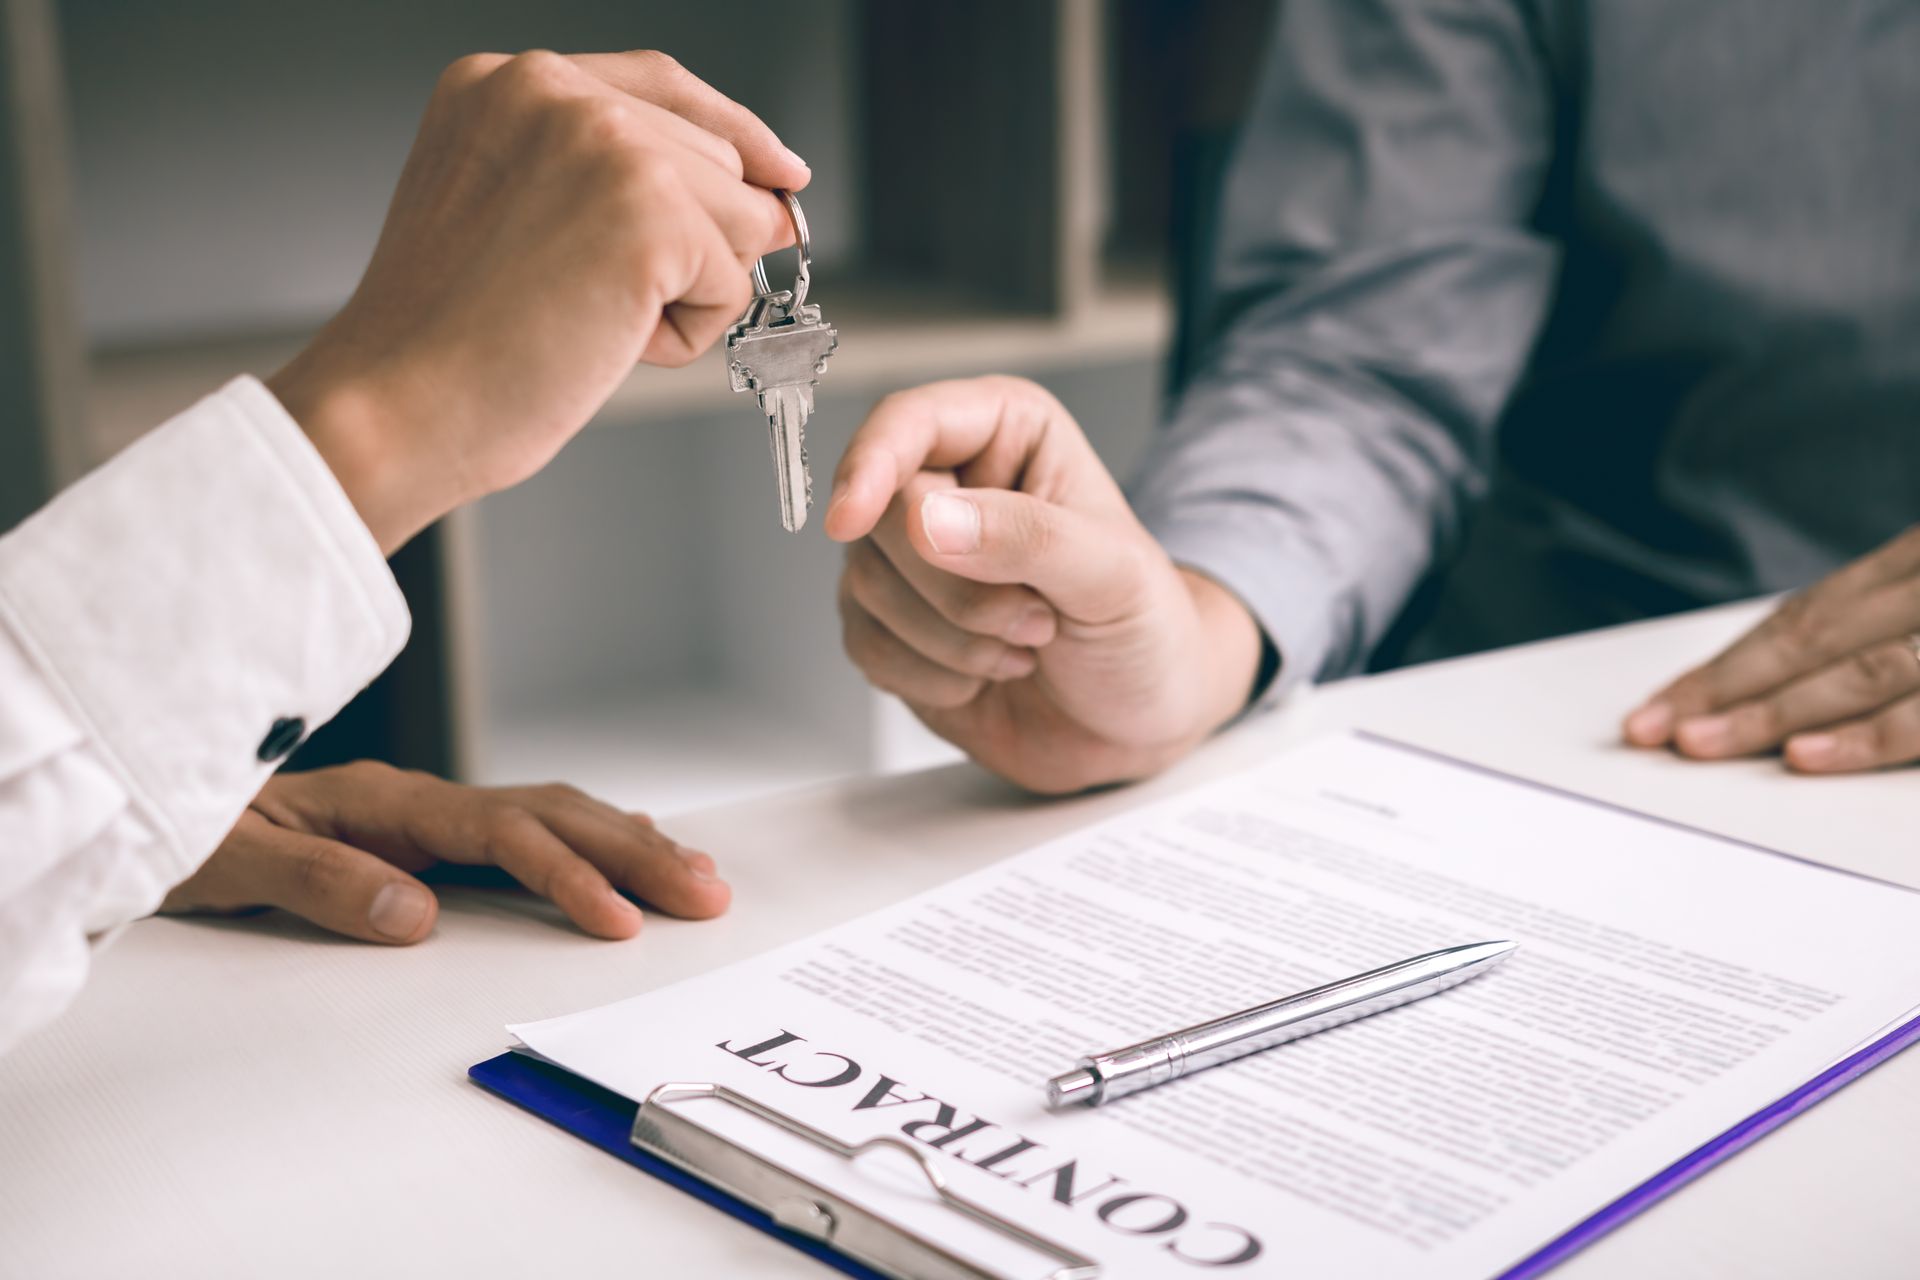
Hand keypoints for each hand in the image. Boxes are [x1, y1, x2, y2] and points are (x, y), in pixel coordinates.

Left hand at [162, 762, 729, 942]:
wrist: (158, 796)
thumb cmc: (192, 833)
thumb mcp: (232, 865)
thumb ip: (322, 885)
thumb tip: (418, 915)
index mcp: (387, 802)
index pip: (502, 833)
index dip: (568, 874)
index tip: (620, 919)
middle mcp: (423, 798)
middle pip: (554, 813)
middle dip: (637, 852)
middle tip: (707, 893)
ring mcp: (433, 811)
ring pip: (555, 812)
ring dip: (631, 841)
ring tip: (697, 875)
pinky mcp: (433, 831)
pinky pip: (536, 824)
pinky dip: (596, 837)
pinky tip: (630, 850)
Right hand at [270, 49, 807, 552]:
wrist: (393, 407)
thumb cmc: (445, 344)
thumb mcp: (519, 218)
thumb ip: (622, 181)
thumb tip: (776, 200)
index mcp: (506, 81)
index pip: (665, 85)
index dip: (733, 135)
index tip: (780, 173)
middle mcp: (553, 89)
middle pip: (717, 157)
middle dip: (689, 244)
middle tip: (579, 300)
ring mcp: (605, 142)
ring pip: (737, 219)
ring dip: (685, 292)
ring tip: (581, 319)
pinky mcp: (651, 211)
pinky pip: (731, 283)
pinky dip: (684, 335)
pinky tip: (599, 343)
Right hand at [823, 376, 1264, 793]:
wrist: (1141, 718)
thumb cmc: (1146, 628)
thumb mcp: (1114, 574)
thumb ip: (1028, 537)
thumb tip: (930, 519)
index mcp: (1007, 436)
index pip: (907, 422)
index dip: (871, 464)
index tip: (850, 516)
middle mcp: (950, 488)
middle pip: (879, 515)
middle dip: (956, 588)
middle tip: (1035, 615)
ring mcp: (913, 562)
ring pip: (866, 587)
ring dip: (955, 640)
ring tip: (1027, 642)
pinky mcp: (894, 628)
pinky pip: (867, 647)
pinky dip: (934, 677)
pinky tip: (991, 671)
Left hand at [1623, 525, 1919, 771]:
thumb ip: (1876, 633)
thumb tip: (1778, 691)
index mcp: (1915, 563)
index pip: (1804, 619)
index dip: (1728, 665)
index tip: (1658, 706)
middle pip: (1813, 640)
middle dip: (1725, 688)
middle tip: (1651, 727)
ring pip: (1860, 674)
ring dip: (1772, 713)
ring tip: (1698, 741)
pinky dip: (1863, 738)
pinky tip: (1801, 756)